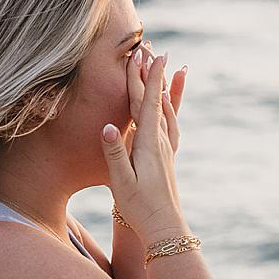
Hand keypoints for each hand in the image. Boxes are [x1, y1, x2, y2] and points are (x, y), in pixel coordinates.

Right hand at [102, 52, 185, 241]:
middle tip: (148, 49)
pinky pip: (171, 124)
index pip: (144, 103)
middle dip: (150, 74)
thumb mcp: (120, 181)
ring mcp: (167, 149)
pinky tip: (168, 104)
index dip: (143, 78)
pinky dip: (170, 108)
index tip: (144, 54)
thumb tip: (106, 125)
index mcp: (148, 144)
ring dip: (162, 86)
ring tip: (165, 67)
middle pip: (155, 100)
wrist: (165, 228)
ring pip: (165, 110)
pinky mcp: (168, 157)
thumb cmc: (139, 207)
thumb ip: (113, 153)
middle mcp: (161, 142)